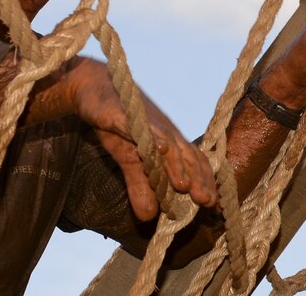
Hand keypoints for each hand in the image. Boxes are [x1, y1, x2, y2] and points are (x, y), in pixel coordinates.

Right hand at [65, 57, 217, 220]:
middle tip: (206, 201)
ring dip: (176, 164)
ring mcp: (144, 121)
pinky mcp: (123, 114)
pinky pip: (139, 126)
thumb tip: (147, 218)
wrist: (91, 88)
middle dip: (198, 178)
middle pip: (186, 154)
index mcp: (168, 141)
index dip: (205, 181)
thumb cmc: (116, 122)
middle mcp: (163, 131)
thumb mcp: (128, 159)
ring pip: (166, 143)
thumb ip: (140, 185)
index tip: (214, 205)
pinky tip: (160, 148)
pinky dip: (152, 137)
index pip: (193, 162)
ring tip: (183, 185)